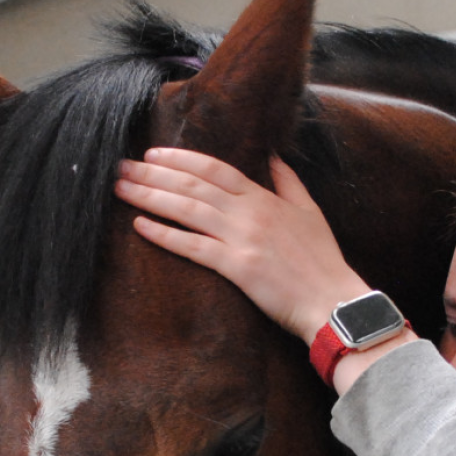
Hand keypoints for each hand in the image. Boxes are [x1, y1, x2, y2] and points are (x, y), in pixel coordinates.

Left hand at [114, 149, 368, 341]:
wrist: (334, 301)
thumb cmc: (323, 261)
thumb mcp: (310, 212)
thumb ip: (288, 182)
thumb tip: (273, 157)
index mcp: (265, 198)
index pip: (215, 169)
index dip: (182, 158)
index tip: (153, 154)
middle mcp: (250, 212)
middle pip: (193, 185)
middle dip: (153, 174)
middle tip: (121, 167)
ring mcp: (243, 239)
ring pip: (188, 210)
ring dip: (150, 197)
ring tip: (121, 190)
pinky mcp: (238, 267)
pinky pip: (194, 247)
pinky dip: (165, 235)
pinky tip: (141, 226)